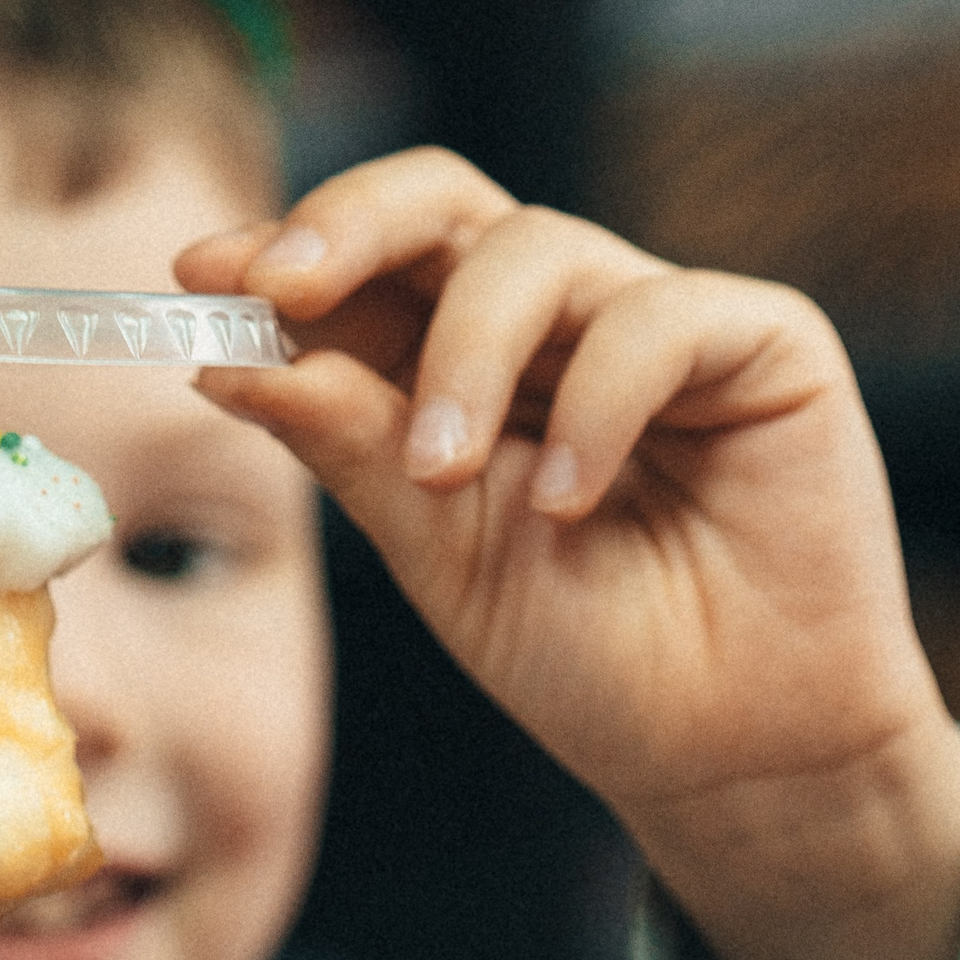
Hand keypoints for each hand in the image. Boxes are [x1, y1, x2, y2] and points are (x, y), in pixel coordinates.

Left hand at [179, 148, 959, 959]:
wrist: (731, 755)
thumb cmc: (590, 658)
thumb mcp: (439, 554)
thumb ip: (351, 450)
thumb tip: (227, 364)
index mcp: (464, 365)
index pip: (366, 268)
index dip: (282, 254)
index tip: (195, 279)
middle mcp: (556, 324)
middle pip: (443, 203)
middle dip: (347, 226)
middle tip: (277, 287)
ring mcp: (659, 322)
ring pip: (535, 249)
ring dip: (464, 353)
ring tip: (445, 471)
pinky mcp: (764, 342)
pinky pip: (656, 317)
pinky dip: (595, 403)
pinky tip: (568, 500)